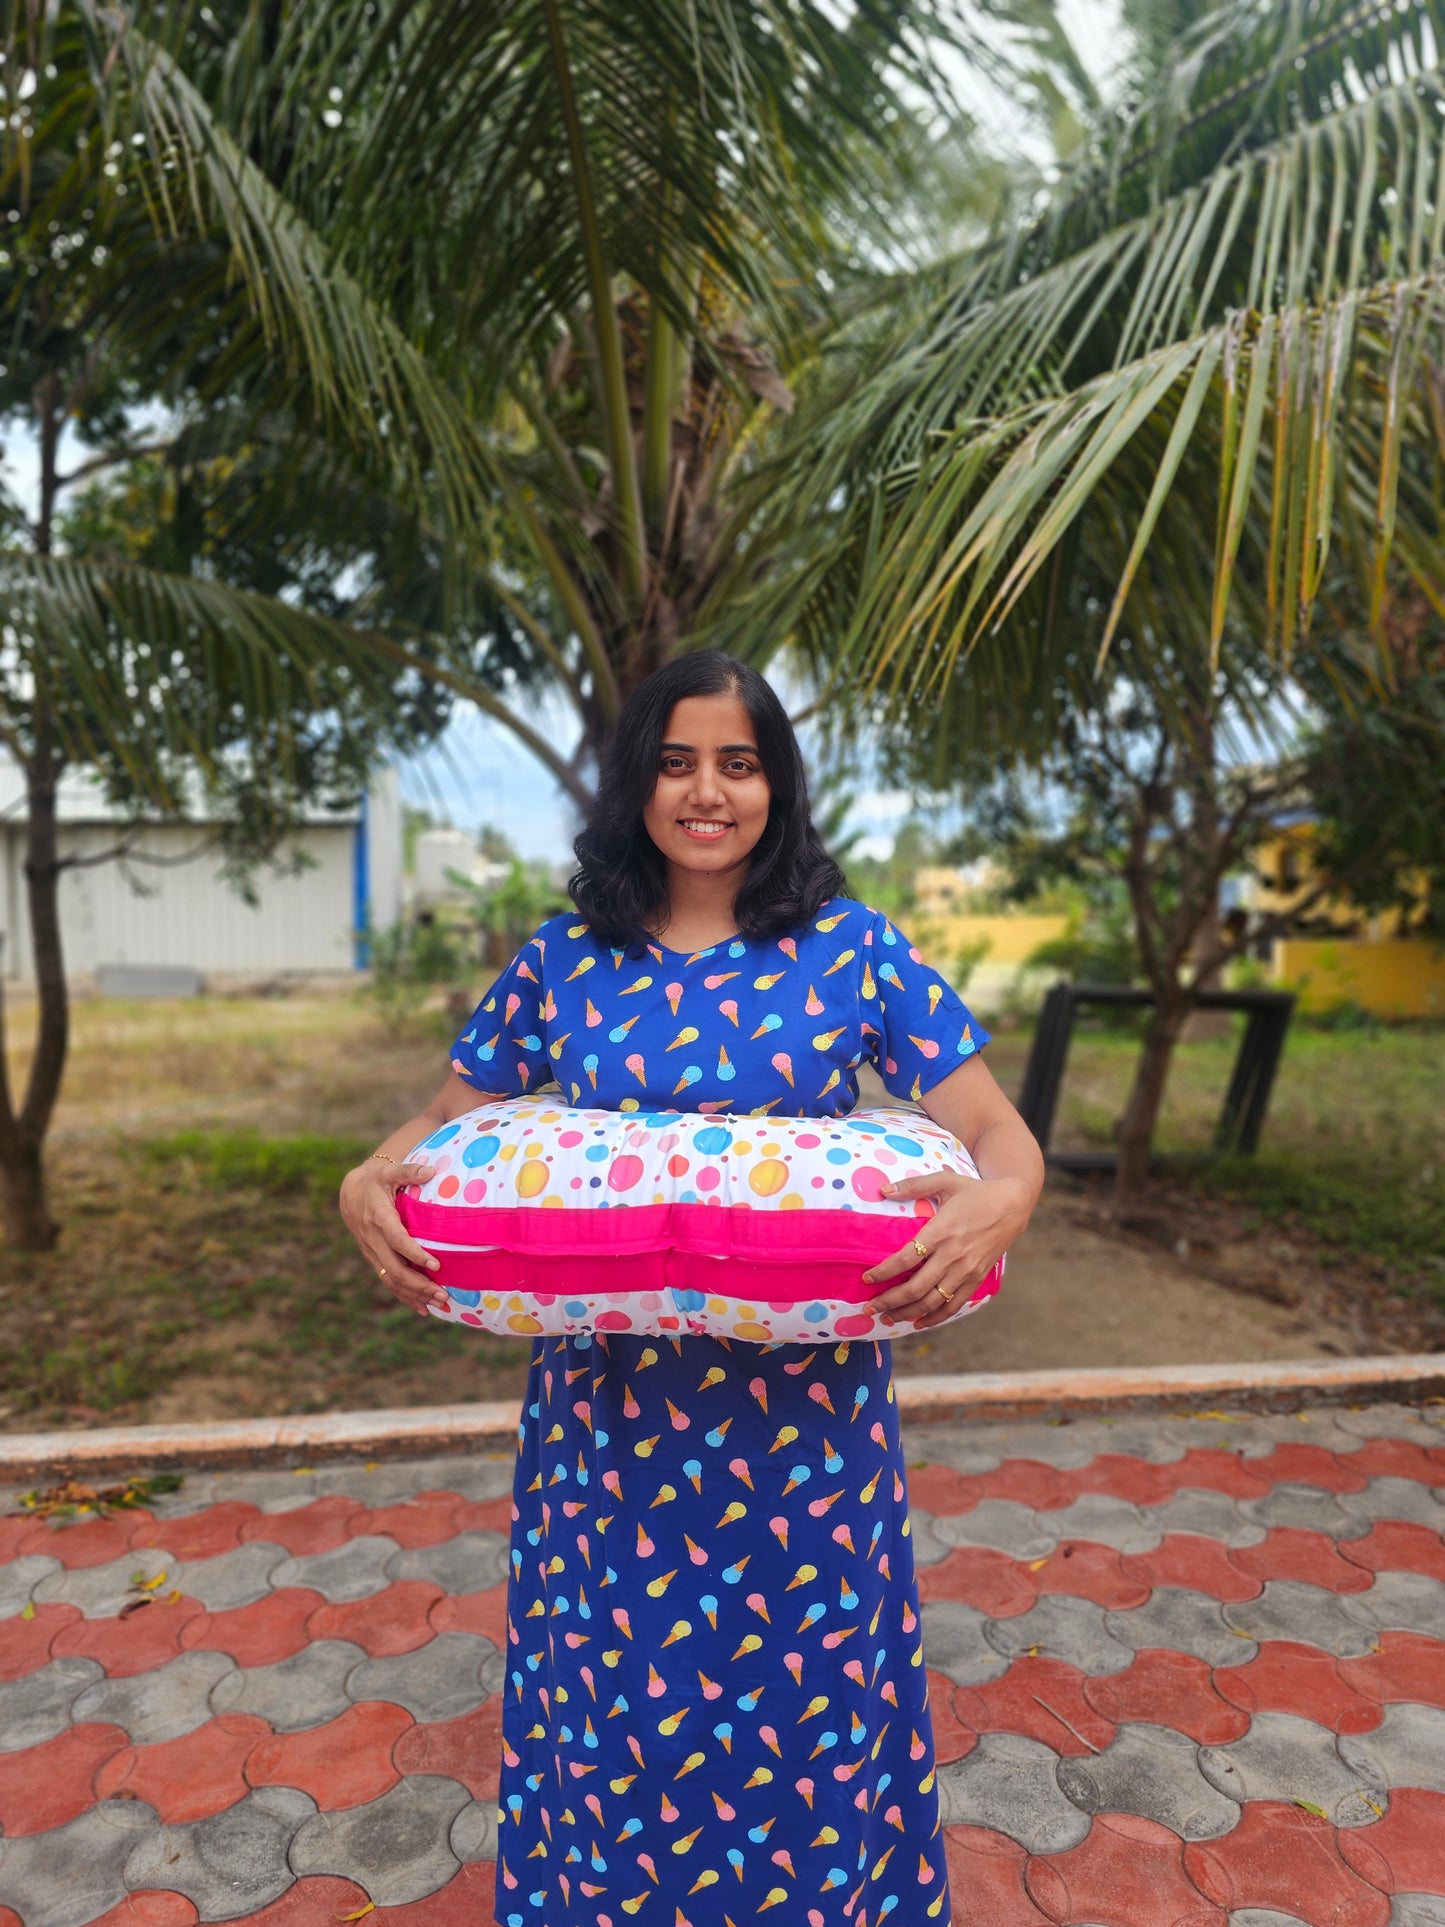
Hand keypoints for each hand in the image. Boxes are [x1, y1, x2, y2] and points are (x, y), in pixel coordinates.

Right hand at [338, 1160, 447, 1317]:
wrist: (349, 1191)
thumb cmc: (375, 1179)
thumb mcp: (389, 1171)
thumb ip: (409, 1171)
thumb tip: (431, 1171)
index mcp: (379, 1217)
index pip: (397, 1240)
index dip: (415, 1254)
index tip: (436, 1265)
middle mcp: (373, 1239)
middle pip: (395, 1268)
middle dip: (419, 1285)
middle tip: (443, 1294)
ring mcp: (371, 1251)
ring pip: (390, 1279)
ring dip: (414, 1294)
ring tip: (439, 1304)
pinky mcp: (373, 1258)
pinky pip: (387, 1280)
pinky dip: (404, 1295)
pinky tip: (421, 1308)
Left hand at [861, 1171, 1031, 1329]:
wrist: (1013, 1205)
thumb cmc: (975, 1192)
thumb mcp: (945, 1181)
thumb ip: (913, 1186)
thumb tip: (883, 1189)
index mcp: (941, 1231)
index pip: (906, 1258)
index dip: (884, 1272)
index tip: (867, 1279)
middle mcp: (953, 1255)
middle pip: (916, 1287)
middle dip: (889, 1301)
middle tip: (869, 1308)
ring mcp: (966, 1270)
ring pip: (932, 1301)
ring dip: (908, 1312)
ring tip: (888, 1318)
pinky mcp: (977, 1279)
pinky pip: (954, 1305)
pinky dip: (936, 1317)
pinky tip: (919, 1322)